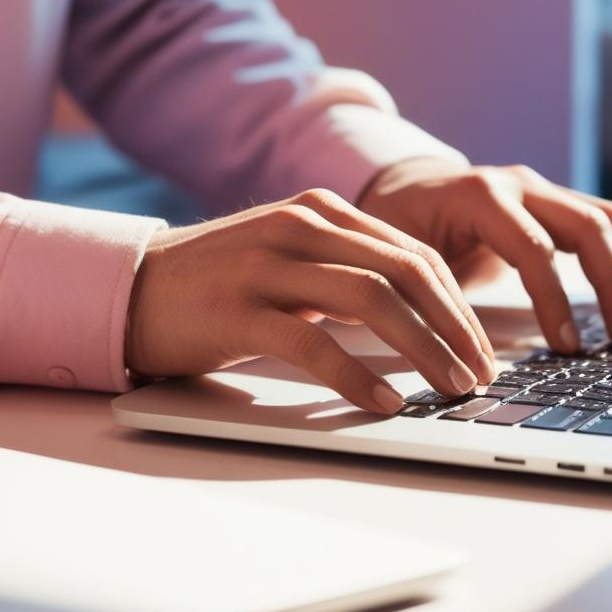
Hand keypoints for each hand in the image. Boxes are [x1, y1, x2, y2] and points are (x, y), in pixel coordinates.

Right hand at [127, 189, 495, 414]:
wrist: (132, 286)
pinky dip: (357, 375)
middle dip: (455, 326)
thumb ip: (348, 268)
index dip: (458, 303)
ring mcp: (269, 264)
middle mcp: (302, 226)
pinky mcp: (239, 309)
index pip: (414, 253)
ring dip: (423, 347)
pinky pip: (313, 342)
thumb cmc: (224, 281)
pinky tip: (385, 401)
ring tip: (450, 387)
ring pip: (372, 299)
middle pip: (406, 272)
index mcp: (323, 211)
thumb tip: (420, 314)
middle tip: (480, 373)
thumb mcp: (293, 258)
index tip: (480, 345)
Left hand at [359, 159, 611, 351]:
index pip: (532, 247)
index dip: (555, 300)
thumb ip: (436, 294)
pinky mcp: (558, 203)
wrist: (408, 186)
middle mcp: (519, 184)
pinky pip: (610, 226)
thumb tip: (467, 361)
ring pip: (611, 221)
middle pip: (588, 226)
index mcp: (479, 195)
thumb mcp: (406, 257)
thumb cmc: (401, 227)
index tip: (569, 349)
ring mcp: (544, 189)